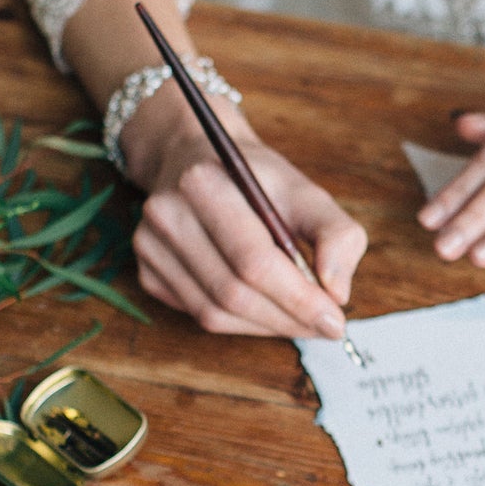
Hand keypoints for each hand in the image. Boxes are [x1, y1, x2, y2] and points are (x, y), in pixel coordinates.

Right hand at [124, 86, 367, 337]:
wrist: (198, 159)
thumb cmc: (258, 180)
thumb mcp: (307, 192)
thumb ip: (337, 235)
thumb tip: (337, 293)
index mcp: (205, 183)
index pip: (254, 261)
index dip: (298, 299)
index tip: (335, 320)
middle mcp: (167, 214)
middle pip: (232, 293)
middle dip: (286, 319)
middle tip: (324, 327)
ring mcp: (149, 245)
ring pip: (213, 313)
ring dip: (265, 326)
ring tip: (301, 321)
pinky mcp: (148, 270)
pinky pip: (198, 314)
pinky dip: (240, 323)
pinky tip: (266, 309)